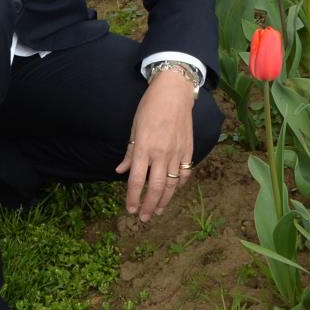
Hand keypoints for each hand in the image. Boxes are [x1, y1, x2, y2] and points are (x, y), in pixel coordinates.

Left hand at [115, 71, 197, 221]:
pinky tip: (175, 190)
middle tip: (144, 218)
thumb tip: (121, 170)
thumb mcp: (134, 127)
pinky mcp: (188, 149)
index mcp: (144, 147)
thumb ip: (130, 151)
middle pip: (156, 187)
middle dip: (149, 205)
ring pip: (173, 183)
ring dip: (165, 200)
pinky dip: (180, 183)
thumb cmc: (150, 107)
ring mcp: (177, 152)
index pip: (137, 180)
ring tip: (158, 211)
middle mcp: (161, 153)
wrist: (175, 92)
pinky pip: (185, 172)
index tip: (130, 209)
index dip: (133, 198)